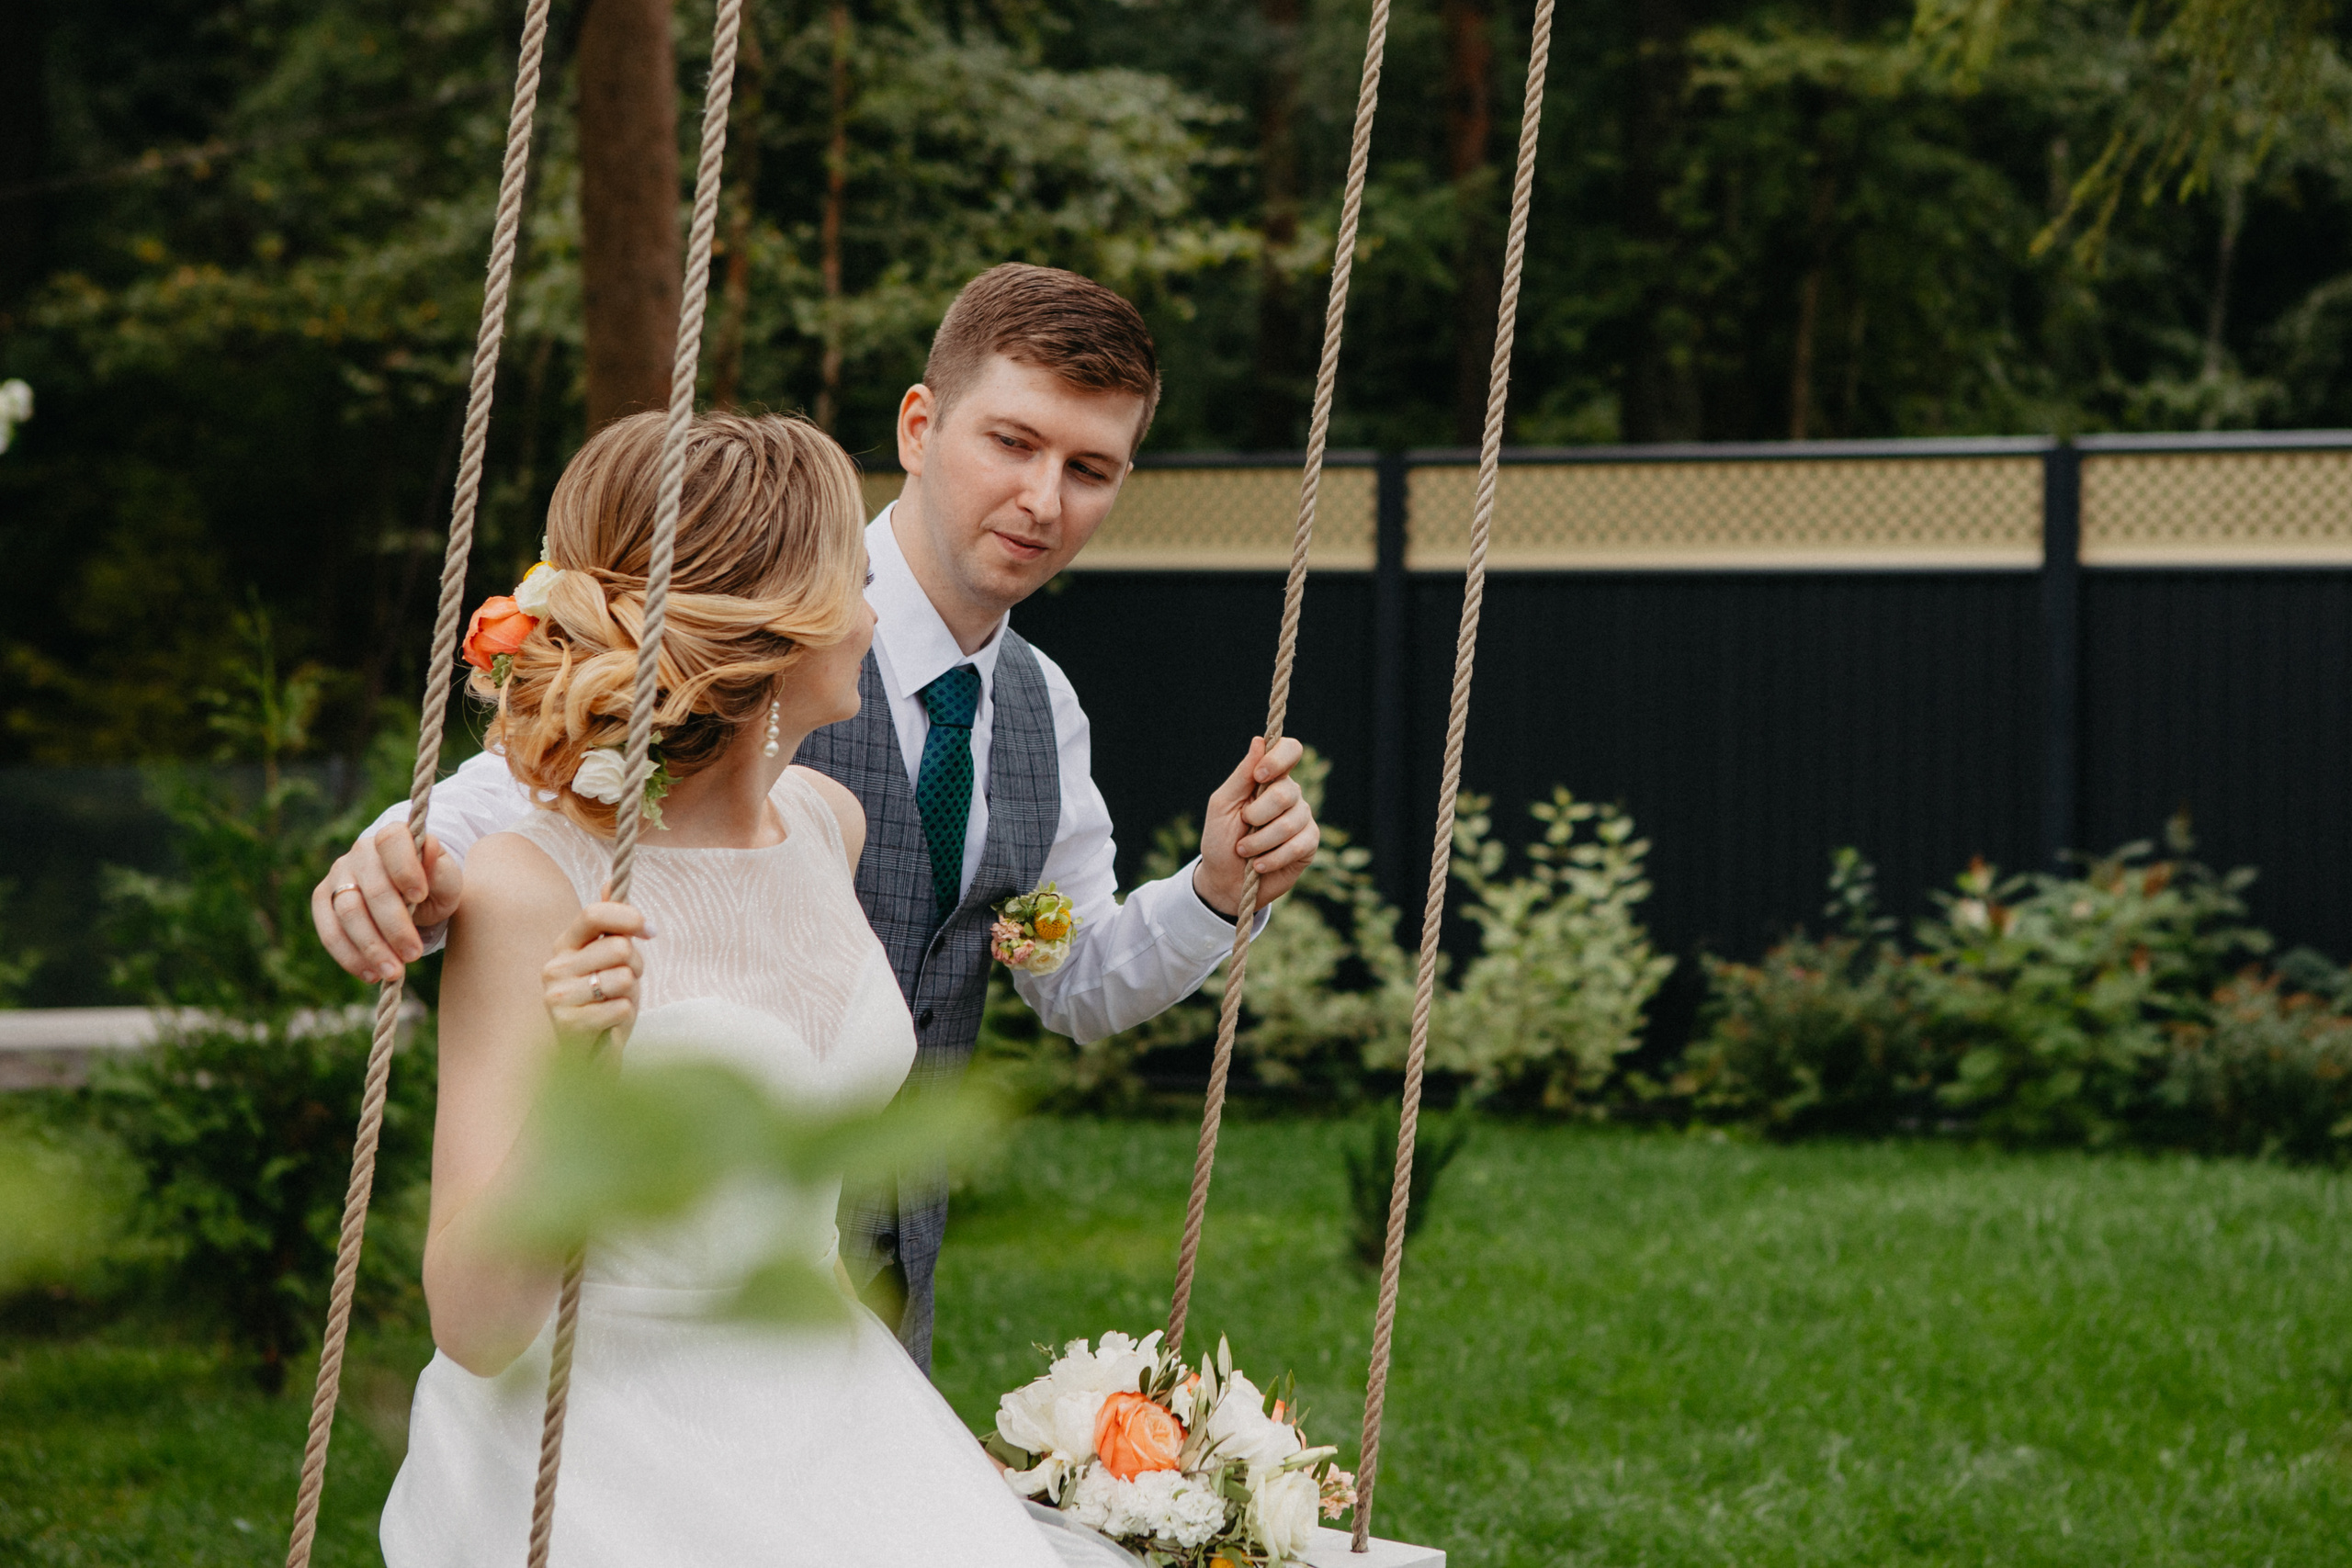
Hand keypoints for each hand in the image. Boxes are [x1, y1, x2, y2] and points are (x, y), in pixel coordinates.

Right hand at [313, 822, 464, 982]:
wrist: (412, 896)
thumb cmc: (432, 886)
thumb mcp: (447, 880)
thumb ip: (441, 869)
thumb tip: (429, 847)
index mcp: (393, 837)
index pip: (392, 841)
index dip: (404, 868)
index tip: (421, 897)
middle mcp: (361, 851)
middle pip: (372, 889)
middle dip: (394, 926)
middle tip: (413, 955)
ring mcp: (338, 874)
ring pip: (348, 912)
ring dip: (372, 947)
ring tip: (393, 972)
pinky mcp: (323, 899)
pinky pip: (329, 930)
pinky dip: (349, 956)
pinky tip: (370, 974)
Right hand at [542, 901, 652, 1051]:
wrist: (591, 1051)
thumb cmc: (605, 1000)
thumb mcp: (613, 956)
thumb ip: (612, 922)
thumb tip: (611, 879)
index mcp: (566, 944)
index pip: (594, 914)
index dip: (629, 917)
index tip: (649, 930)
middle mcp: (555, 966)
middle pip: (619, 947)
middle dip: (636, 966)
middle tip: (625, 983)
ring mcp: (557, 996)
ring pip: (623, 978)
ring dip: (631, 994)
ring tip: (614, 1004)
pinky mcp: (567, 1024)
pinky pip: (621, 1008)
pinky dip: (624, 1017)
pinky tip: (608, 1024)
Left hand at [1192, 736, 1320, 919]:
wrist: (1225, 882)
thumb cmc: (1221, 840)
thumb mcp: (1222, 805)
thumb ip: (1241, 775)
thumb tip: (1258, 741)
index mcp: (1269, 778)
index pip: (1290, 751)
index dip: (1279, 759)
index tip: (1259, 776)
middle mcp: (1290, 795)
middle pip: (1286, 792)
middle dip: (1257, 814)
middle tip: (1243, 827)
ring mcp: (1302, 819)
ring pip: (1290, 822)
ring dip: (1260, 842)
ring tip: (1245, 852)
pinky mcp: (1309, 844)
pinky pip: (1298, 845)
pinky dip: (1272, 858)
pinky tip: (1259, 865)